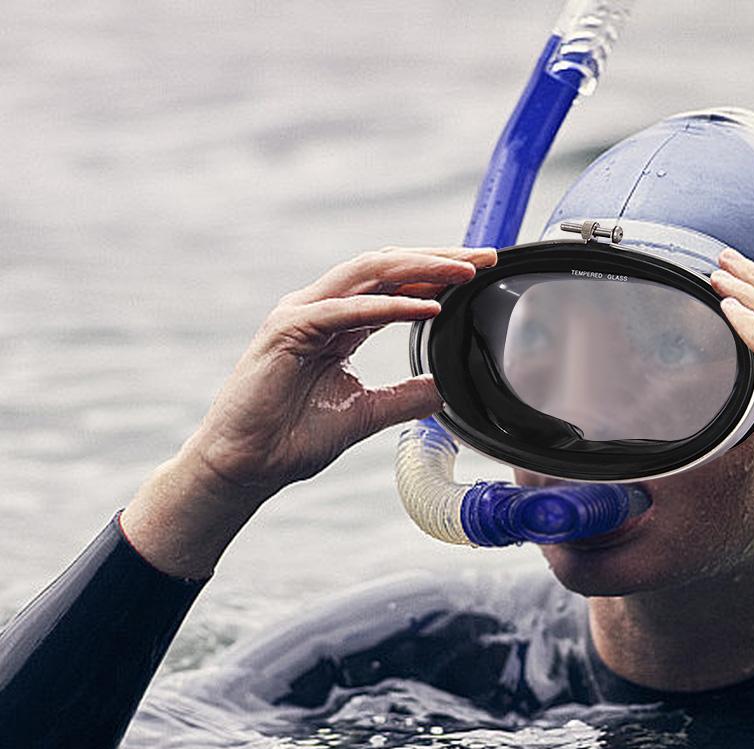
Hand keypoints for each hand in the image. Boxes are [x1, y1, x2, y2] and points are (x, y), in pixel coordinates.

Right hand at [121, 245, 495, 577]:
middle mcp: (320, 309)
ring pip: (368, 274)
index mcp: (338, 322)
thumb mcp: (366, 412)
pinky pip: (346, 310)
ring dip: (420, 269)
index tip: (481, 271)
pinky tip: (426, 307)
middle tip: (484, 256)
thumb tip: (443, 388)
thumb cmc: (293, 438)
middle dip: (438, 258)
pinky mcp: (287, 331)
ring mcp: (301, 315)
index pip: (394, 283)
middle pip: (386, 266)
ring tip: (464, 271)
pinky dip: (389, 306)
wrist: (247, 465)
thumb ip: (404, 397)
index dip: (437, 274)